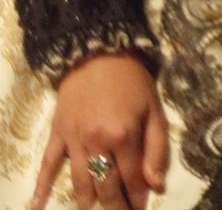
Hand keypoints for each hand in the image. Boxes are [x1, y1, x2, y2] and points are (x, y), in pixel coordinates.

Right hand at [33, 53, 168, 209]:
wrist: (98, 54)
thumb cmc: (133, 83)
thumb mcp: (155, 110)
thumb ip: (157, 149)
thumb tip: (156, 185)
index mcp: (124, 136)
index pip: (133, 178)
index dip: (139, 197)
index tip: (142, 208)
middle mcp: (97, 142)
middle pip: (106, 186)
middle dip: (116, 206)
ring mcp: (73, 140)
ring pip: (79, 182)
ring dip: (88, 203)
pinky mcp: (57, 135)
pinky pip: (47, 165)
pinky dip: (41, 188)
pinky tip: (37, 207)